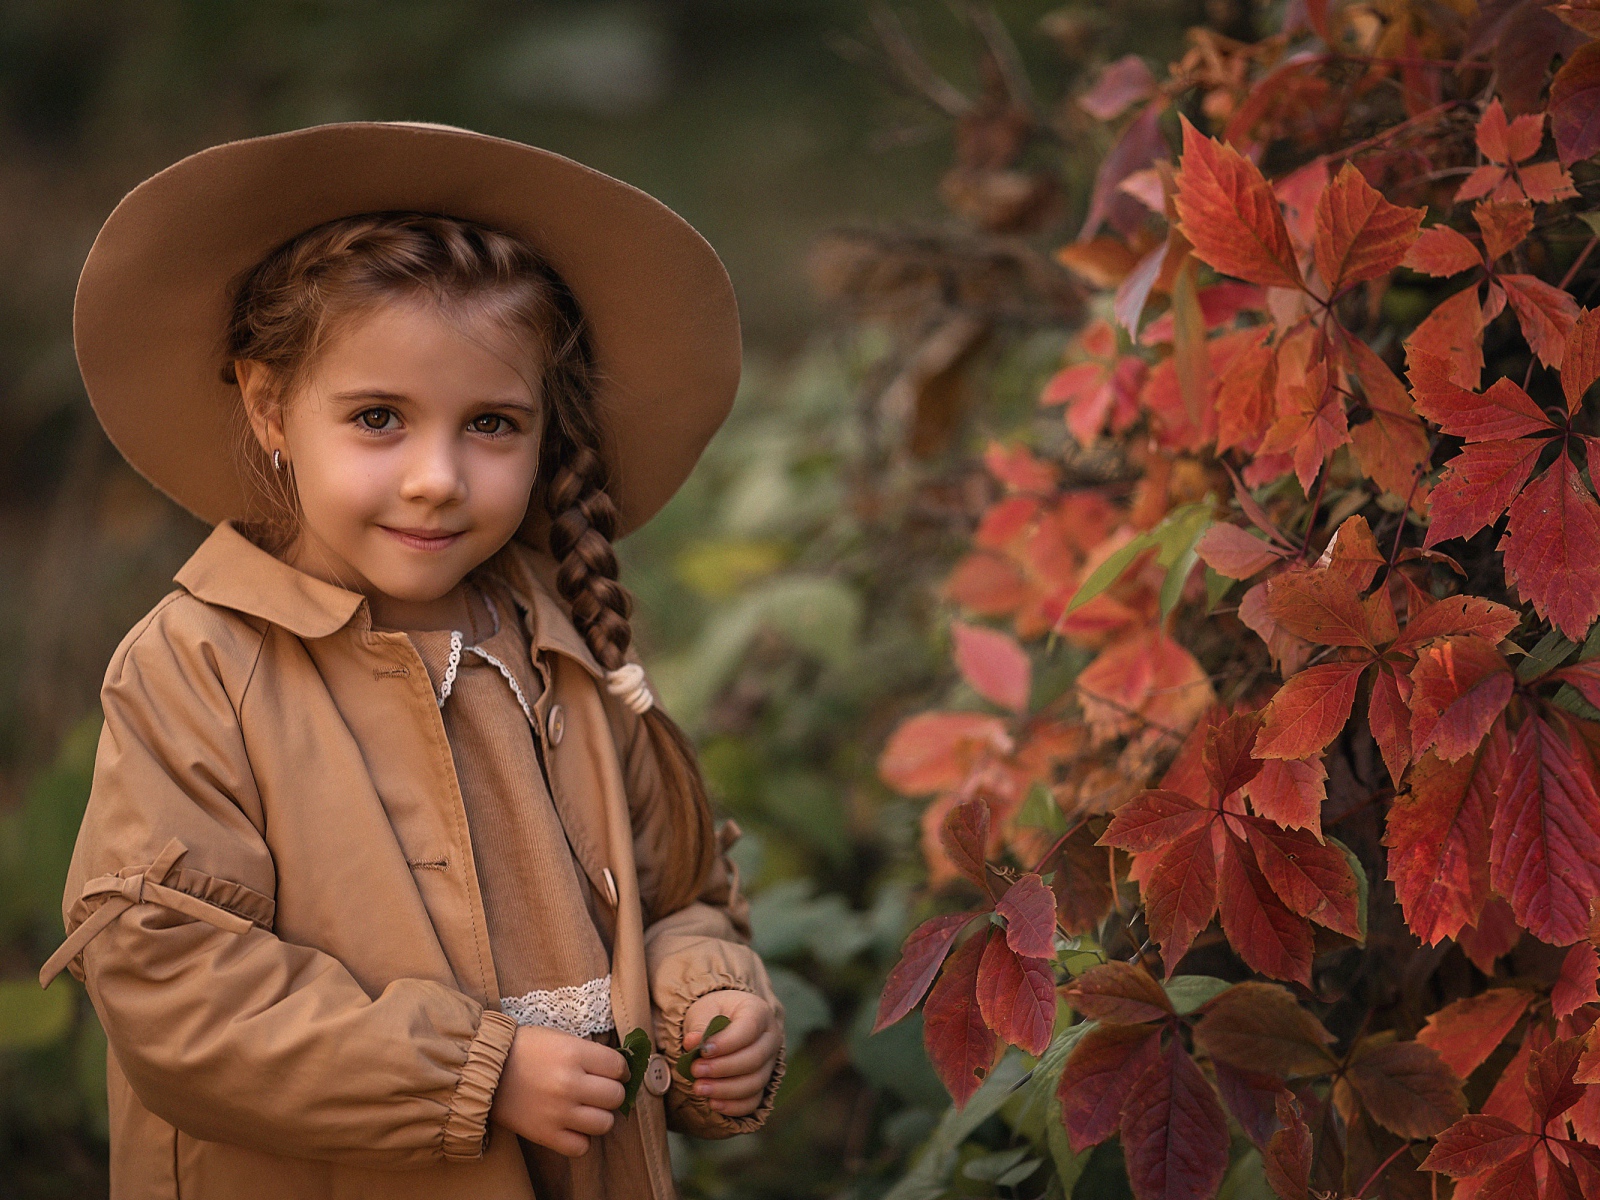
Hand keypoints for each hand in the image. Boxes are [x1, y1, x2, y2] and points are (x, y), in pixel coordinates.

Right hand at [490, 1025, 628, 1156]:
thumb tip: (617, 1069)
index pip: (618, 1067)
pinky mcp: (546, 1135)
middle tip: (600, 1090)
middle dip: (611, 1093)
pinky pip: (581, 1147)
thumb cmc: (525, 1049)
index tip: (614, 1073)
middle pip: (615, 1097)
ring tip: (587, 1109)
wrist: (485, 1070)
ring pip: (604, 1124)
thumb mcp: (560, 1038)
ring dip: (599, 1117)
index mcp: (574, 1054)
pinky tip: (572, 1126)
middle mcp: (570, 1084)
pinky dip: (581, 1139)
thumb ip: (589, 1053)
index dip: (620, 1070)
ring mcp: (558, 1112)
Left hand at [681, 989, 781, 1116]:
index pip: (749, 1029)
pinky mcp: (762, 1084)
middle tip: (696, 1070)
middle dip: (722, 1068)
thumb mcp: (704, 1009)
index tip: (703, 1051)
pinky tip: (713, 1103)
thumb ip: (699, 1025)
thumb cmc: (714, 1013)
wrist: (723, 1021)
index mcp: (758, 1012)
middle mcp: (770, 1038)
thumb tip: (692, 1042)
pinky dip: (734, 1106)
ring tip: (699, 1088)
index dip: (727, 1043)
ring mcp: (769, 1063)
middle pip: (754, 1059)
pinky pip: (754, 1101)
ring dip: (725, 1089)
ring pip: (755, 1083)